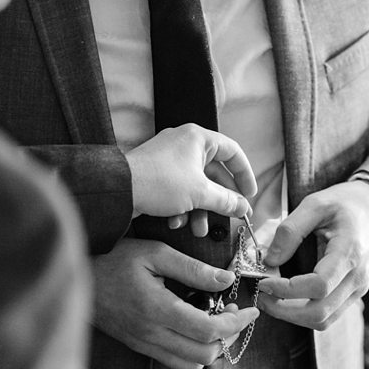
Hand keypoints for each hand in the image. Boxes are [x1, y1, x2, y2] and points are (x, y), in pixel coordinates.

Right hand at [93, 238, 260, 368]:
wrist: (77, 277)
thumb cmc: (114, 260)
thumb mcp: (154, 253)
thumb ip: (192, 268)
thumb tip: (226, 280)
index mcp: (157, 309)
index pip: (209, 331)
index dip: (236, 324)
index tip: (252, 310)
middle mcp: (151, 334)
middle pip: (205, 355)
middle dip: (229, 336)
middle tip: (235, 313)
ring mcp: (144, 344)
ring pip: (191, 364)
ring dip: (212, 347)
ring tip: (217, 321)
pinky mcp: (139, 346)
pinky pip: (174, 362)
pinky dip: (193, 351)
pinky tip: (194, 327)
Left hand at [126, 124, 257, 222]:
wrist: (119, 190)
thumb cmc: (160, 182)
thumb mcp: (200, 194)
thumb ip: (226, 201)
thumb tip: (243, 208)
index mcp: (198, 139)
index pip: (232, 152)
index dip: (244, 174)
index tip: (249, 194)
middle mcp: (184, 144)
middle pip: (213, 174)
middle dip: (219, 201)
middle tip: (229, 219)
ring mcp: (169, 160)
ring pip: (195, 186)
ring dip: (199, 210)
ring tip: (198, 229)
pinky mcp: (157, 175)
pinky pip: (178, 191)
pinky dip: (181, 208)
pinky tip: (176, 223)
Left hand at [255, 181, 368, 329]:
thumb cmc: (347, 203)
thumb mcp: (316, 204)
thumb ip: (291, 230)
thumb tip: (269, 259)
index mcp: (350, 253)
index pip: (318, 286)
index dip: (286, 289)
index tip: (263, 280)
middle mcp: (357, 278)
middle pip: (320, 313)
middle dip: (284, 310)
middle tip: (261, 294)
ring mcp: (358, 290)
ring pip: (323, 320)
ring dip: (292, 316)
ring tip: (270, 298)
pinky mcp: (353, 294)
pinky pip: (328, 315)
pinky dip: (304, 313)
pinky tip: (286, 298)